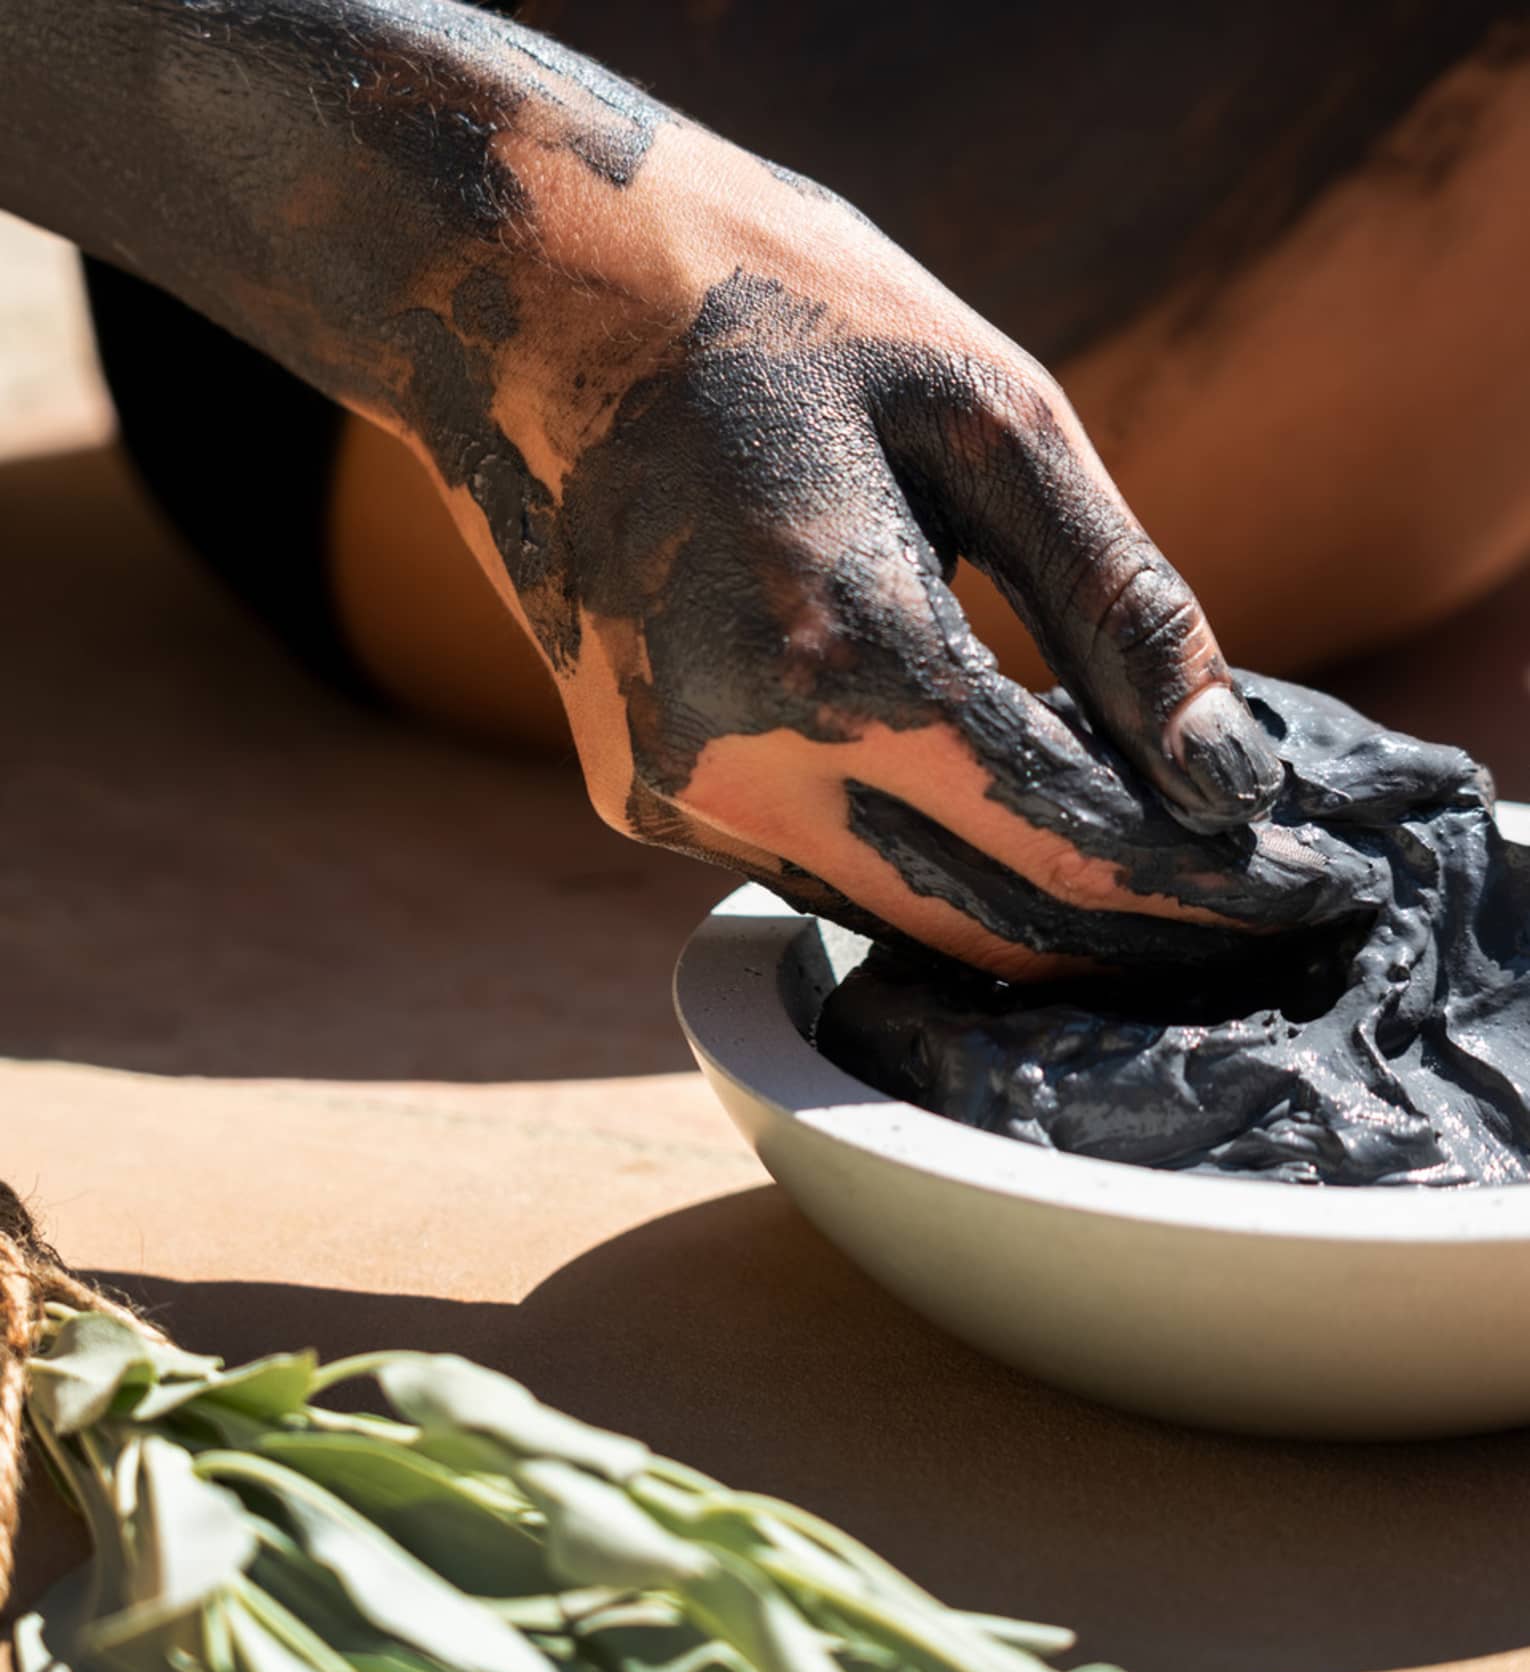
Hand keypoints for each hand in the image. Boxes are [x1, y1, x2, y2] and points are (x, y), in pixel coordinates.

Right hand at [401, 107, 1356, 976]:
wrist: (529, 301)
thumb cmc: (782, 318)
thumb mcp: (992, 419)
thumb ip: (1121, 612)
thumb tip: (1231, 779)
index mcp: (841, 651)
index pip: (1067, 839)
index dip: (1202, 886)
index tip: (1305, 890)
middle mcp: (740, 760)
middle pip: (989, 923)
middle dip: (1137, 934)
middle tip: (1252, 911)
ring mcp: (673, 793)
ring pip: (900, 920)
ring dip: (1033, 914)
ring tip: (1152, 868)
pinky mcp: (638, 796)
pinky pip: (818, 871)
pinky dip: (925, 864)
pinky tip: (999, 814)